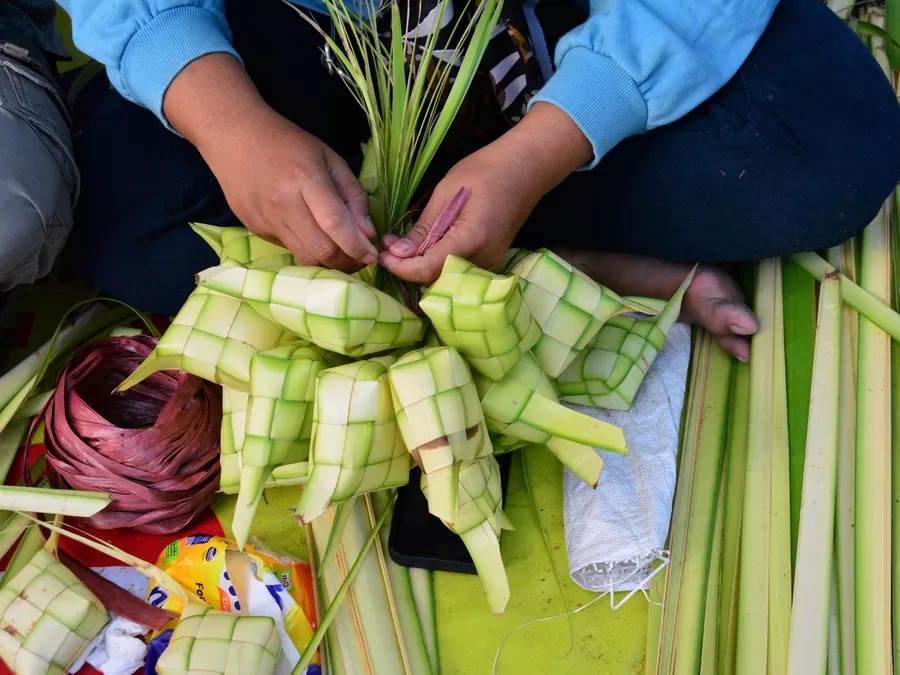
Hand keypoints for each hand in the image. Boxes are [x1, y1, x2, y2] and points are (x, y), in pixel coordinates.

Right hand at [164, 54, 376, 270]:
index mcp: (307, 180)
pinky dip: (307, 250)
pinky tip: (313, 237)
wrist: (235, 136)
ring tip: (342, 253)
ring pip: (305, 258)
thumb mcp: (330, 158)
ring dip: (329, 263)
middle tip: (360, 259)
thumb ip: (353, 195)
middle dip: (347, 262)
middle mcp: (284, 204)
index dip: (358, 247)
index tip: (373, 255)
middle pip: (321, 250)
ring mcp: (266, 219)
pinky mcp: (254, 229)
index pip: (336, 224)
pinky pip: (289, 249)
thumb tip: (368, 233)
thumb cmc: (289, 144)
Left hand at [379, 141, 540, 281]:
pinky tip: (426, 249)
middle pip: (437, 280)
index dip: (400, 267)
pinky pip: (459, 272)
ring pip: (447, 279)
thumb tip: (397, 253)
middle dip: (408, 270)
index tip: (381, 254)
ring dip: (422, 269)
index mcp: (471, 239)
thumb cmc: (485, 171)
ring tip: (403, 248)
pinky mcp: (492, 260)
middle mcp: (484, 259)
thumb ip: (424, 228)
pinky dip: (438, 265)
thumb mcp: (445, 193)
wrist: (525, 168)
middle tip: (388, 250)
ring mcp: (491, 262)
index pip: (428, 269)